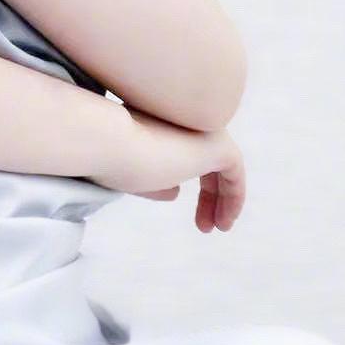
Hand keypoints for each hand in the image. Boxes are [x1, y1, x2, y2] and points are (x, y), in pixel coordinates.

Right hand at [115, 105, 247, 231]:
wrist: (110, 142)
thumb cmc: (113, 157)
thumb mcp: (134, 172)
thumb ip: (155, 181)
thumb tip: (176, 192)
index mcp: (164, 116)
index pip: (181, 147)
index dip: (181, 179)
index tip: (177, 202)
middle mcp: (187, 117)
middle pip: (205, 159)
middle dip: (208, 194)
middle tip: (203, 226)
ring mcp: (205, 126)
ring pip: (222, 165)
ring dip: (222, 200)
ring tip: (218, 228)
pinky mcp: (219, 144)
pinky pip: (234, 173)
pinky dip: (233, 198)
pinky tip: (224, 222)